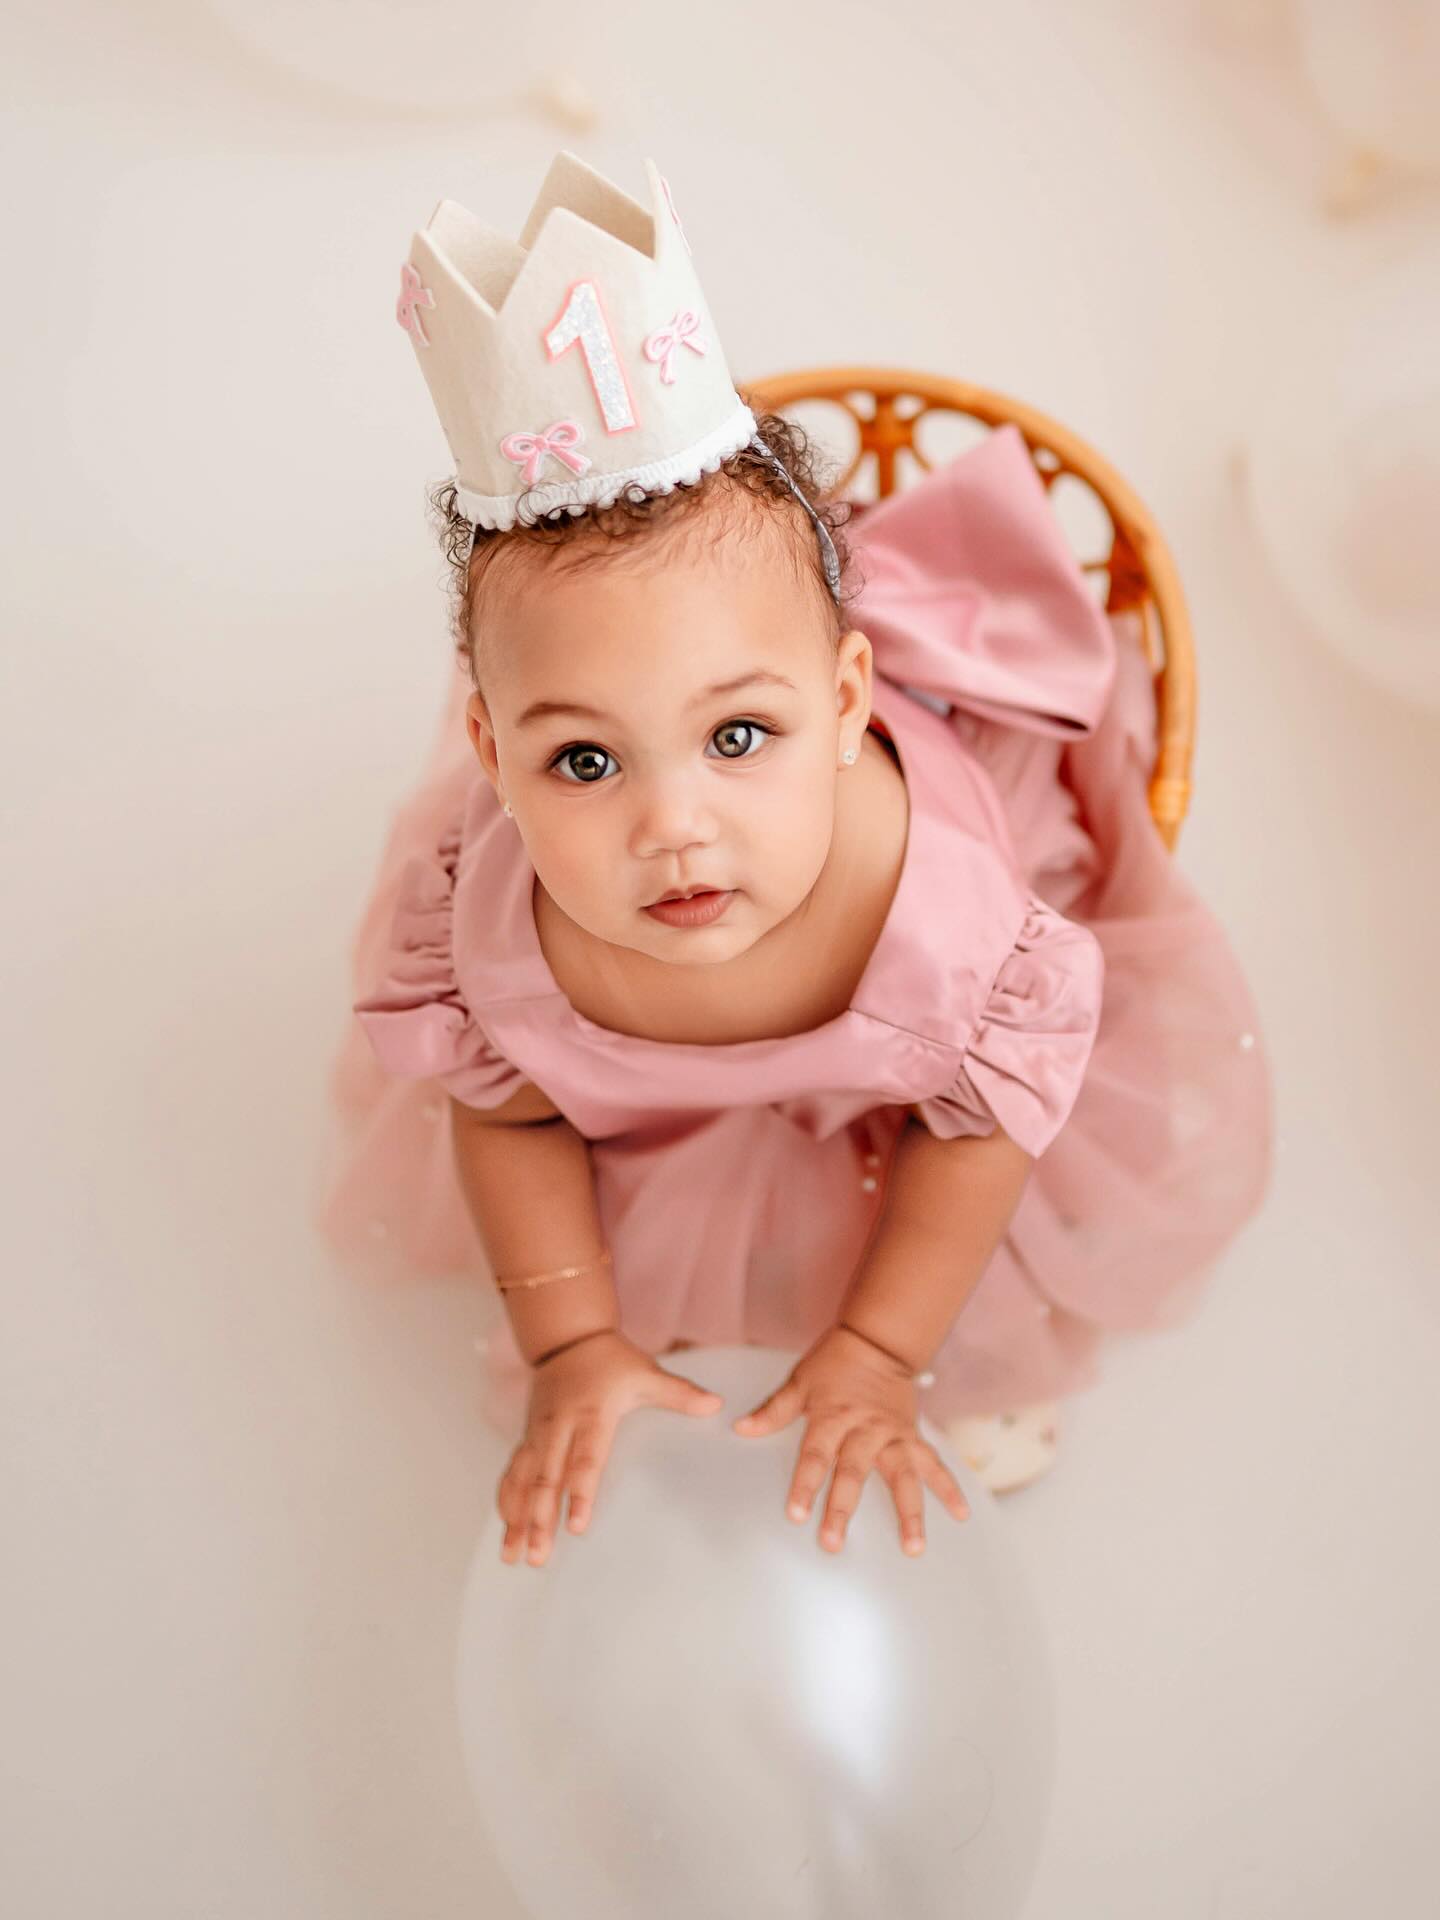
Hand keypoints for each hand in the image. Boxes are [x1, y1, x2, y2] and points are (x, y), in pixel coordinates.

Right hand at [498, 1329, 722, 1567]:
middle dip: (539, 1519)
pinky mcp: (527, 1437)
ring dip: (516, 1518)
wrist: (568, 1338)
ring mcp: (538, 1433)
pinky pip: (512, 1473)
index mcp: (590, 1414)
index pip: (585, 1460)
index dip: (580, 1493)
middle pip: (546, 1478)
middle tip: (539, 1556)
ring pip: (523, 1481)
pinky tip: (505, 1530)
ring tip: (511, 1555)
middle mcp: (558, 1427)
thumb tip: (716, 1405)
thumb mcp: (647, 1373)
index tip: (576, 1527)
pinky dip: (506, 1501)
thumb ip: (679, 1393)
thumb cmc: (612, 1360)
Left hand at [732, 1324, 969, 1555]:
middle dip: (843, 1509)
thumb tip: (740, 1428)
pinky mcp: (914, 1437)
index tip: (796, 1515)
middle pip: (854, 1473)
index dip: (805, 1485)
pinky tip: (961, 1514)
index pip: (816, 1455)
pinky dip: (950, 1488)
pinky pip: (934, 1464)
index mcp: (834, 1417)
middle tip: (834, 1543)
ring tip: (913, 1547)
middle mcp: (866, 1429)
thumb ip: (773, 1410)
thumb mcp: (799, 1382)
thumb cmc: (833, 1365)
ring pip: (904, 1476)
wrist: (877, 1342)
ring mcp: (894, 1435)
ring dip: (910, 1512)